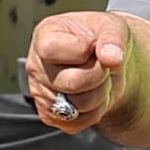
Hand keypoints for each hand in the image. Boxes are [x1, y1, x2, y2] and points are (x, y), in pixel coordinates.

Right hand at [26, 12, 132, 133]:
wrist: (106, 61)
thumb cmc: (100, 39)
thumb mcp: (111, 27)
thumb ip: (112, 39)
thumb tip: (112, 57)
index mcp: (45, 36)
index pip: (52, 49)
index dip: (81, 50)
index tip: (92, 44)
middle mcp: (37, 66)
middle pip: (72, 82)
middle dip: (98, 74)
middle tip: (101, 64)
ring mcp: (42, 93)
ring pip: (78, 105)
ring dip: (99, 93)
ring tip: (97, 78)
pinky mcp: (51, 116)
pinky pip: (78, 122)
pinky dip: (95, 110)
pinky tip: (92, 92)